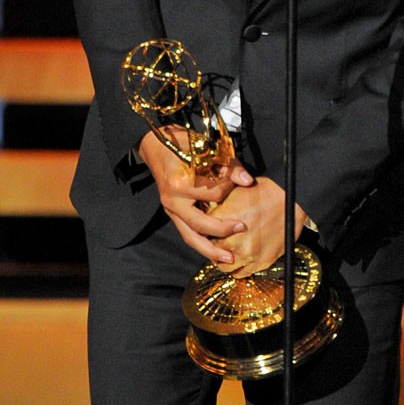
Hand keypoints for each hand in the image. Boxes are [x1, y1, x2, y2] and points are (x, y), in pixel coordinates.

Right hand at [137, 128, 253, 265]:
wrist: (155, 147)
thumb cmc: (181, 145)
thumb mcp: (205, 150)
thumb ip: (228, 166)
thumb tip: (248, 181)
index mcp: (180, 184)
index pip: (214, 193)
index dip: (230, 186)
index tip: (238, 179)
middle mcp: (173, 201)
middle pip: (200, 224)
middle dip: (223, 230)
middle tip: (242, 228)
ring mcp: (170, 209)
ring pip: (190, 237)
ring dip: (210, 250)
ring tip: (228, 259)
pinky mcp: (172, 214)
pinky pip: (187, 233)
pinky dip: (201, 243)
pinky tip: (214, 251)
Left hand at [210, 176, 305, 278]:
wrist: (288, 197)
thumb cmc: (263, 190)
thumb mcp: (232, 192)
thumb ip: (216, 208)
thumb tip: (207, 215)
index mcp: (220, 222)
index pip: (201, 233)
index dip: (204, 231)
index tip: (207, 229)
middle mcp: (231, 241)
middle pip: (211, 252)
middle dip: (212, 246)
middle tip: (217, 240)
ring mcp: (246, 254)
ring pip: (224, 267)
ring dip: (223, 260)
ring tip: (228, 251)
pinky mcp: (260, 261)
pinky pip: (242, 273)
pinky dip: (238, 268)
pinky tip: (240, 258)